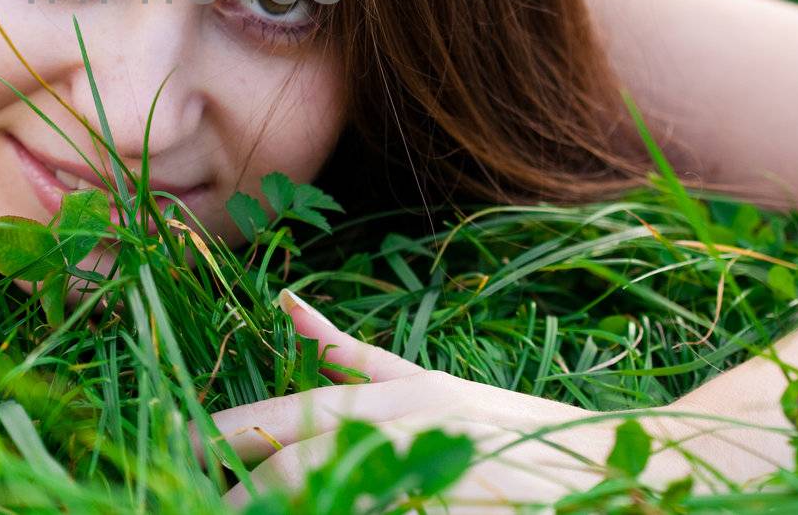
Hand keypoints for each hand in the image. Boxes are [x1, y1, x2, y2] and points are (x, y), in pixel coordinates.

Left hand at [191, 288, 722, 508]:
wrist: (620, 465)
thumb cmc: (514, 428)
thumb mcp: (428, 382)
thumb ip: (351, 353)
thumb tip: (285, 303)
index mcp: (386, 398)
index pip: (280, 418)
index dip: (224, 440)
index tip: (177, 456)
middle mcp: (402, 430)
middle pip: (291, 469)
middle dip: (242, 499)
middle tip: (198, 502)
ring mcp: (432, 475)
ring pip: (330, 491)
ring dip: (290, 503)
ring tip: (236, 513)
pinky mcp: (452, 503)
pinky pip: (383, 506)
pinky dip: (351, 506)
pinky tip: (336, 510)